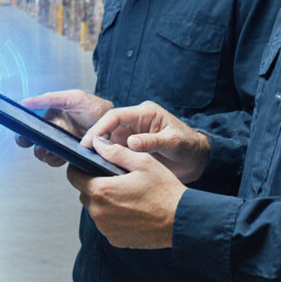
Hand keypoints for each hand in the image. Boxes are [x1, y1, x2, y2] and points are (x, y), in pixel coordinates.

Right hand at [14, 90, 113, 167]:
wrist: (115, 124)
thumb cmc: (94, 107)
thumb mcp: (71, 98)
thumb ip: (48, 99)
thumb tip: (25, 102)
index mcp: (50, 118)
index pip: (29, 130)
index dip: (23, 136)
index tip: (24, 137)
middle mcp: (54, 133)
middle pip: (35, 146)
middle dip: (38, 147)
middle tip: (46, 143)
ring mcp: (62, 146)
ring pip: (45, 156)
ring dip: (49, 154)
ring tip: (60, 146)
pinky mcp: (71, 156)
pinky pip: (57, 162)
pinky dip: (59, 160)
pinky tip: (67, 152)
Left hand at [67, 137, 186, 248]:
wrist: (180, 221)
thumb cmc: (164, 190)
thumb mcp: (142, 162)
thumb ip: (115, 152)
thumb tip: (96, 143)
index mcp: (101, 190)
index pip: (73, 176)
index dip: (79, 168)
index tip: (88, 165)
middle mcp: (98, 212)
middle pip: (84, 193)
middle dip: (94, 184)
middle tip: (115, 179)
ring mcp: (106, 228)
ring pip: (95, 209)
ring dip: (104, 202)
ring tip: (126, 195)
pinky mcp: (115, 240)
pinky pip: (106, 224)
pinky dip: (113, 217)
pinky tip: (131, 210)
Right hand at [81, 101, 210, 183]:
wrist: (198, 159)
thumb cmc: (189, 145)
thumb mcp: (173, 141)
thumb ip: (152, 141)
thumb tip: (131, 142)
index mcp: (144, 113)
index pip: (115, 116)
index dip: (100, 127)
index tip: (89, 140)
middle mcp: (135, 123)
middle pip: (108, 127)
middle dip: (95, 139)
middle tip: (83, 153)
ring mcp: (133, 136)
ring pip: (109, 141)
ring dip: (99, 150)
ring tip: (88, 161)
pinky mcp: (133, 149)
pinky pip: (116, 152)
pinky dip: (108, 159)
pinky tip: (101, 168)